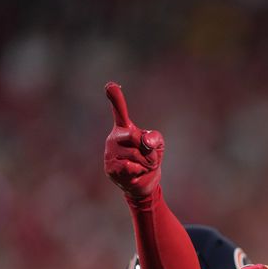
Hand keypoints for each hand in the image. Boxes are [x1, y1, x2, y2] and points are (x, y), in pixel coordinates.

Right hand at [104, 82, 164, 198]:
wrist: (144, 183)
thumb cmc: (149, 160)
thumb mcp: (158, 146)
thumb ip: (154, 138)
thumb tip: (145, 141)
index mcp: (124, 128)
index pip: (120, 112)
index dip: (116, 98)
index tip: (110, 85)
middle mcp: (114, 137)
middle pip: (134, 136)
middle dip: (148, 150)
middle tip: (150, 158)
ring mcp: (109, 152)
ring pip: (135, 154)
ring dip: (146, 163)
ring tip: (142, 166)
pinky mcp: (110, 167)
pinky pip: (131, 167)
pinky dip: (139, 171)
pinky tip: (135, 173)